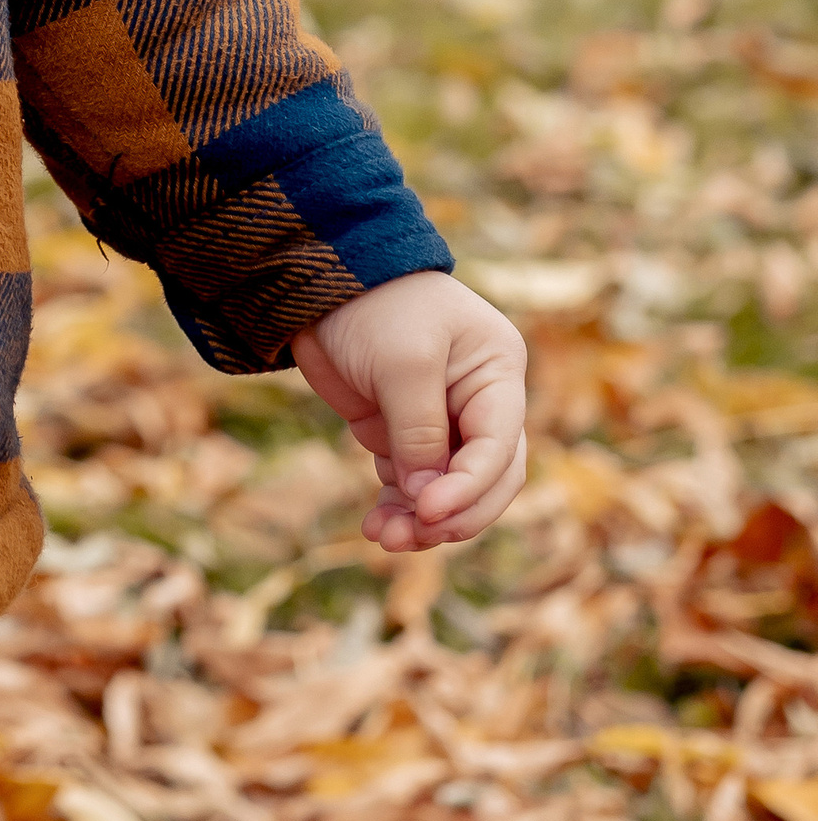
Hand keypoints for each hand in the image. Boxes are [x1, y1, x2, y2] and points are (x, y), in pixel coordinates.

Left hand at [292, 270, 527, 552]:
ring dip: (421, 521)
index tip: (428, 509)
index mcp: (498, 374)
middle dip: (452, 514)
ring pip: (449, 491)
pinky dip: (398, 508)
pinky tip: (375, 525)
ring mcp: (442, 421)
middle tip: (411, 534)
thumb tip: (427, 498)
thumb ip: (419, 429)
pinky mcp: (403, 433)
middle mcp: (480, 402)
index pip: (500, 447)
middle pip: (487, 480)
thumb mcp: (403, 362)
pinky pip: (413, 485)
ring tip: (384, 536)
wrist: (320, 284)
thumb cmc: (376, 307)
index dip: (469, 487)